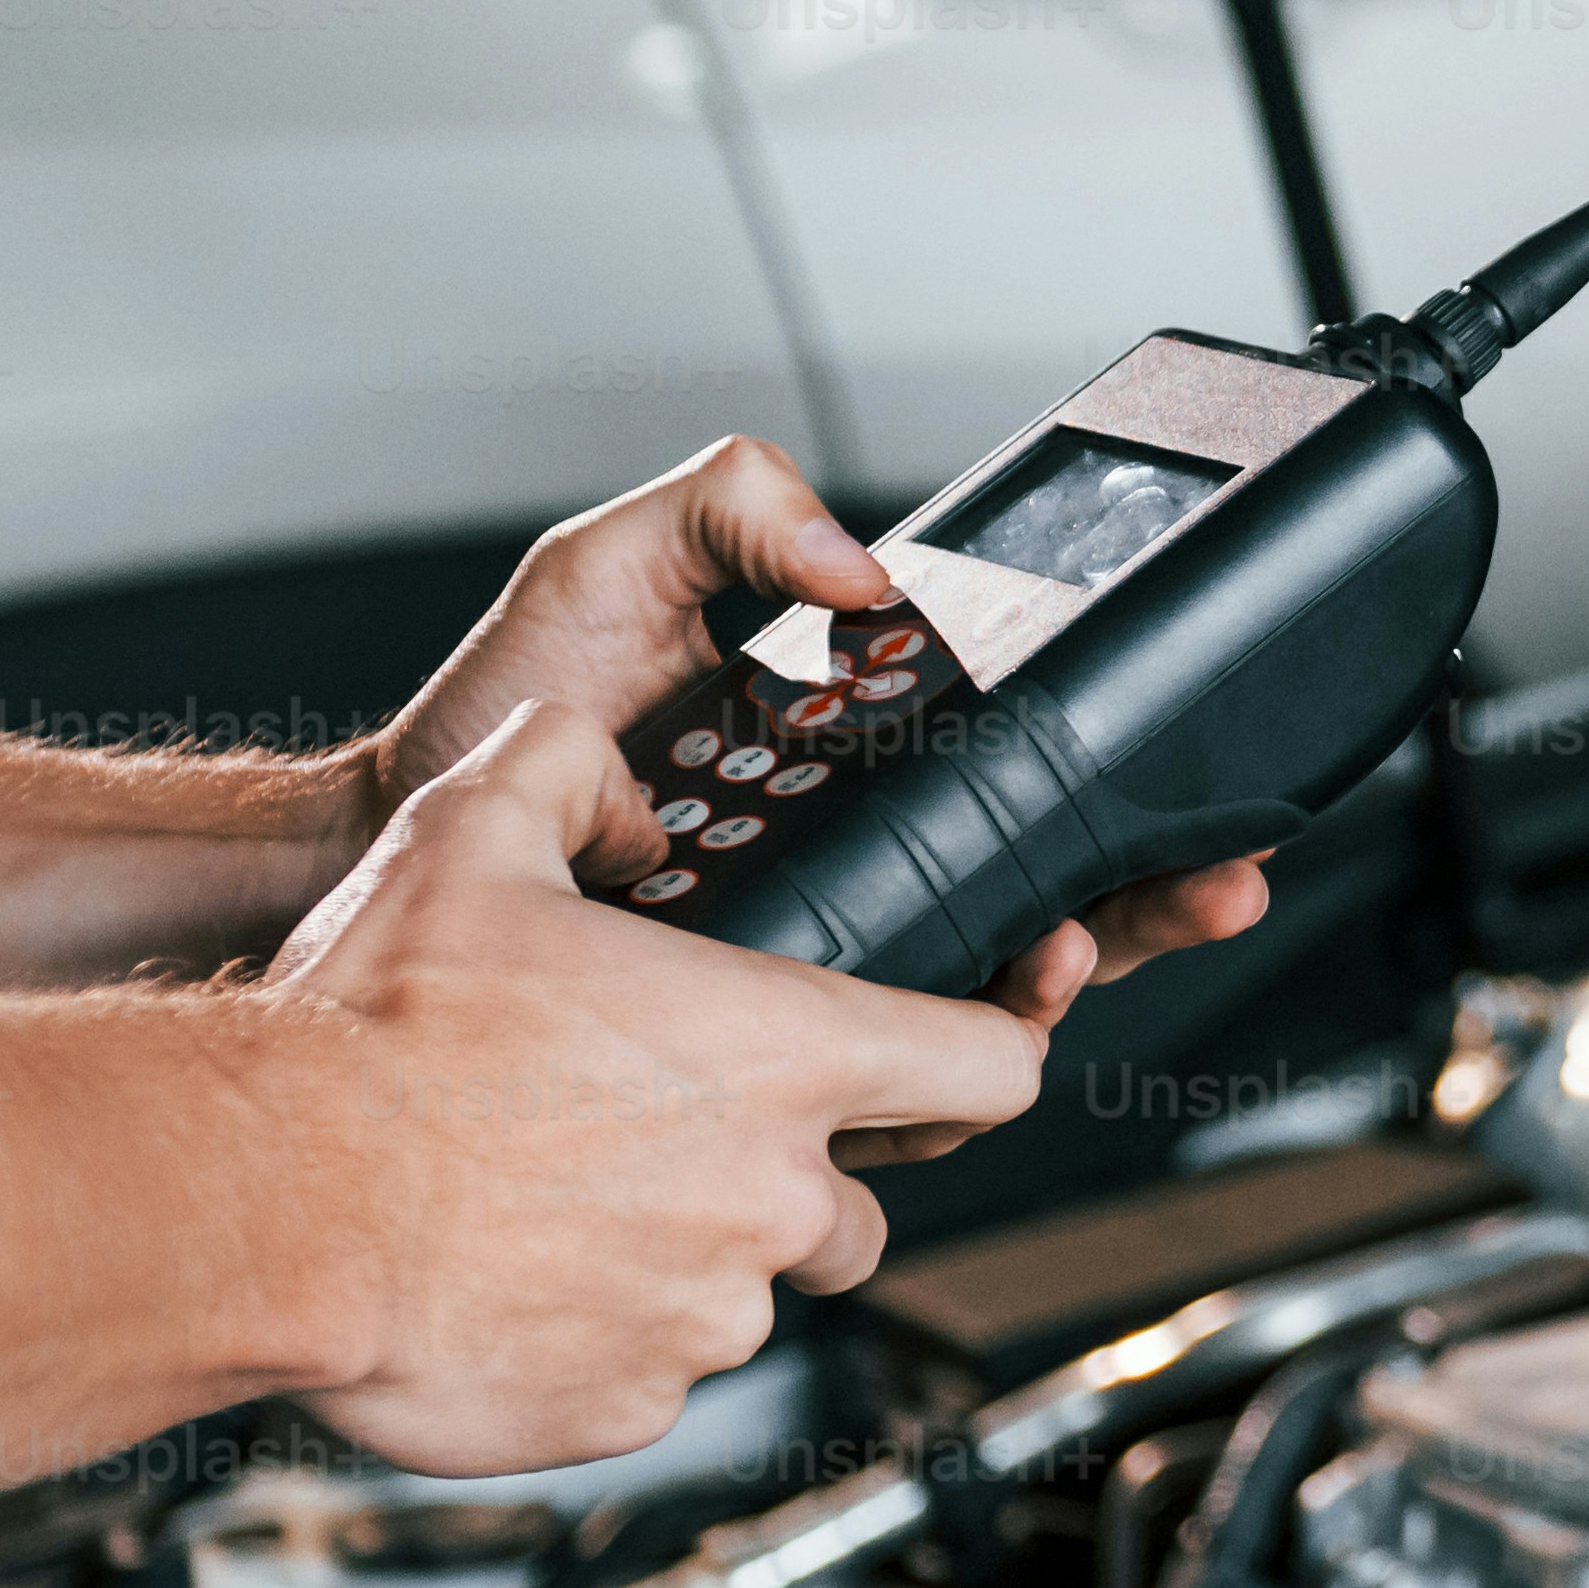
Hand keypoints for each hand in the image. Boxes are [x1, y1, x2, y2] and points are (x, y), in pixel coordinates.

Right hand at [254, 700, 1051, 1471]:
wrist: (264, 1202)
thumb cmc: (372, 1032)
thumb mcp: (471, 833)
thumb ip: (565, 770)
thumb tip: (603, 762)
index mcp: (781, 1054)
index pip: (989, 1068)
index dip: (990, 1053)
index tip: (968, 1056)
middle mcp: (774, 1196)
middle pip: (855, 1202)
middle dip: (785, 1178)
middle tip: (656, 1138)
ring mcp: (708, 1316)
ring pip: (745, 1291)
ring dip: (680, 1256)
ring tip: (551, 1203)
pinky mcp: (633, 1408)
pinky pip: (653, 1371)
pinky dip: (601, 1335)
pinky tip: (508, 1275)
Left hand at [363, 439, 1272, 1122]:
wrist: (386, 842)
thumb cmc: (487, 714)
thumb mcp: (616, 563)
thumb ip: (739, 508)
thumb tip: (864, 568)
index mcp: (848, 757)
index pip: (1014, 778)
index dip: (1114, 793)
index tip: (1179, 783)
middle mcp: (847, 865)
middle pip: (1042, 896)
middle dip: (1143, 900)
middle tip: (1202, 885)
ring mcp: (806, 960)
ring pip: (979, 1002)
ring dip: (1055, 981)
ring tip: (1066, 946)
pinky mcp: (748, 1046)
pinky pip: (876, 1079)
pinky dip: (940, 1070)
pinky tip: (966, 1022)